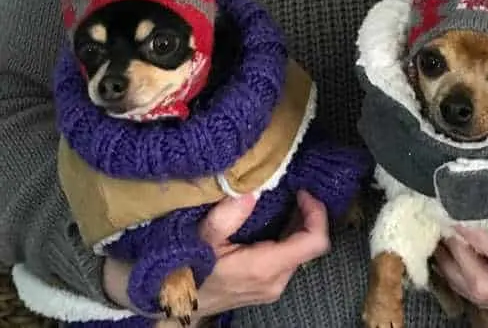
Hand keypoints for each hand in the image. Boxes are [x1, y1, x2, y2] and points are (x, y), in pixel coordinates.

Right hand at [103, 190, 329, 324]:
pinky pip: (287, 256)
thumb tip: (251, 190)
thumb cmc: (185, 268)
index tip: (304, 189)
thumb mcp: (202, 237)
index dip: (317, 213)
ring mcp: (271, 286)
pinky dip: (287, 234)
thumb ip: (227, 214)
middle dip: (307, 213)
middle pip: (309, 244)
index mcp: (266, 268)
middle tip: (294, 185)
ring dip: (297, 223)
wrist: (170, 301)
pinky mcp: (264, 285)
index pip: (314, 242)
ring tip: (285, 195)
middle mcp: (275, 282)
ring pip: (299, 251)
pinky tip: (274, 215)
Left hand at [434, 155, 487, 326]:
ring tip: (437, 221)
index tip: (466, 207)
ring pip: (474, 290)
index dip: (485, 237)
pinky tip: (442, 242)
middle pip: (486, 280)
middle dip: (461, 244)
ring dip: (451, 259)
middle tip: (443, 207)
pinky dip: (452, 270)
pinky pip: (469, 296)